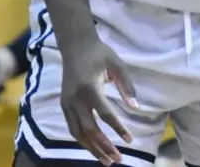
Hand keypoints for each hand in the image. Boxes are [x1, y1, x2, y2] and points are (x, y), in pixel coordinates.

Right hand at [60, 35, 137, 164]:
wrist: (74, 44)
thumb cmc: (99, 53)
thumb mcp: (117, 64)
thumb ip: (126, 85)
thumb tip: (136, 107)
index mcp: (90, 87)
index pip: (105, 114)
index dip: (118, 128)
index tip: (130, 140)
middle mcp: (76, 98)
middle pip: (89, 129)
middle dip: (104, 147)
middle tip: (118, 160)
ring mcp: (67, 102)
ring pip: (78, 132)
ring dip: (92, 148)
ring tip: (106, 161)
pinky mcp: (63, 104)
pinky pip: (72, 127)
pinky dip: (82, 140)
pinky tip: (93, 148)